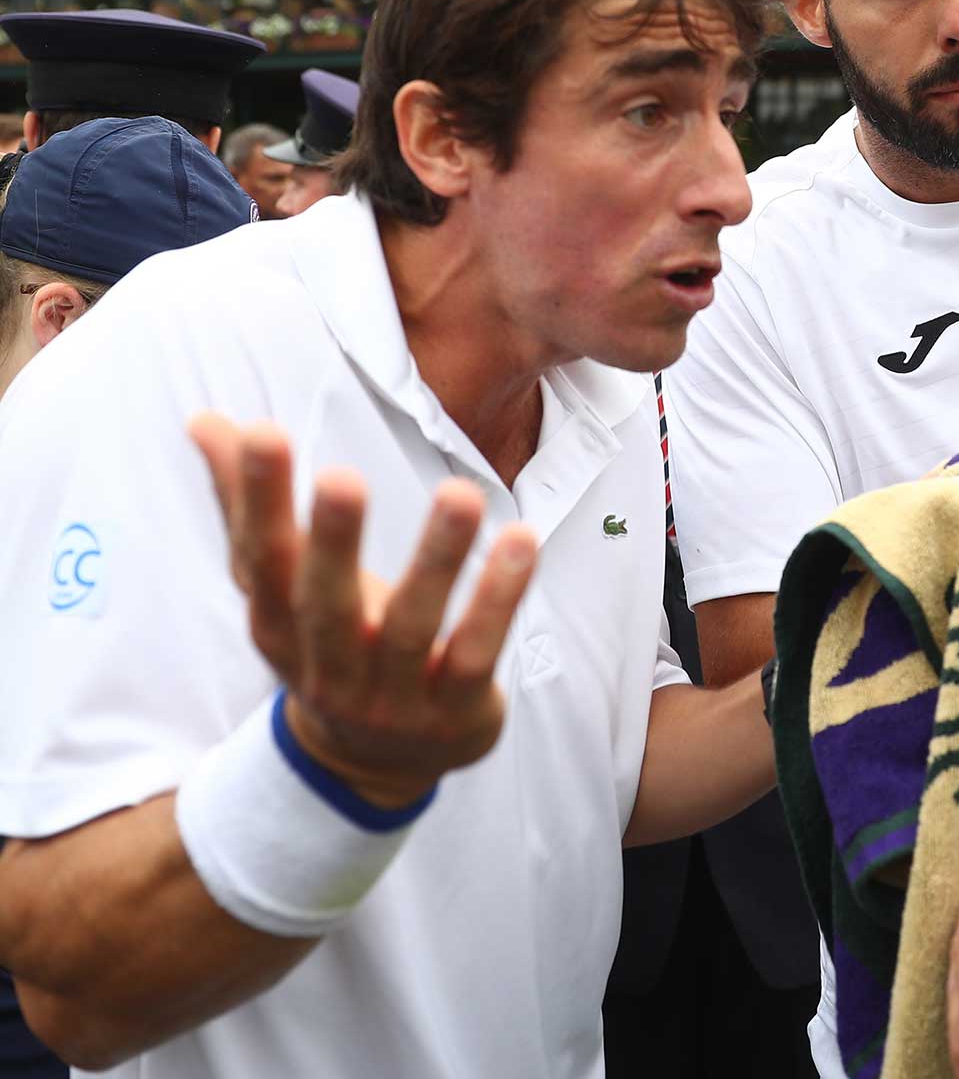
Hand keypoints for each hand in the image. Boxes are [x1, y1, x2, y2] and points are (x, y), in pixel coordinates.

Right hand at [189, 414, 537, 808]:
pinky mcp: (455, 707)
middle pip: (325, 603)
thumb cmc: (330, 644)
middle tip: (342, 476)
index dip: (258, 501)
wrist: (373, 766)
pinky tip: (522, 541)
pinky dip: (499, 600)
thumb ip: (249, 504)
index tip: (261, 432)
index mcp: (278, 624)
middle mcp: (328, 665)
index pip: (262, 560)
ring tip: (461, 492)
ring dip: (437, 558)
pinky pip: (476, 651)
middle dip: (333, 541)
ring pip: (413, 625)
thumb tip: (208, 421)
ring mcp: (392, 694)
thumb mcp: (284, 587)